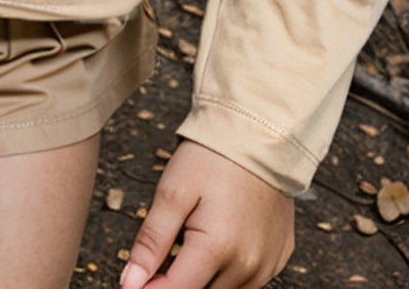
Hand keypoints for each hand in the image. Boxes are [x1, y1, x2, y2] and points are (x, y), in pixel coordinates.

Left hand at [120, 140, 293, 288]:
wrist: (259, 134)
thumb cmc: (211, 158)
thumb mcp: (172, 192)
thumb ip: (151, 242)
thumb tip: (129, 283)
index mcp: (217, 249)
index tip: (133, 281)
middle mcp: (248, 266)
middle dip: (174, 281)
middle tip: (163, 250)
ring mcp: (267, 265)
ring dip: (201, 277)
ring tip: (188, 239)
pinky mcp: (278, 258)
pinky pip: (247, 281)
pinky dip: (226, 271)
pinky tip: (215, 242)